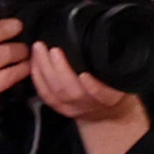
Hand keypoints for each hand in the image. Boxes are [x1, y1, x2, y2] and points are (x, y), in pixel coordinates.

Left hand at [34, 41, 151, 153]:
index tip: (85, 74)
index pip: (102, 95)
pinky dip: (37, 77)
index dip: (93, 87)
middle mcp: (90, 105)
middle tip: (52, 48)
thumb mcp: (120, 77)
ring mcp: (72, 108)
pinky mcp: (59, 108)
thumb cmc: (113, 88)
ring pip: (55, 92)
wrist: (107, 113)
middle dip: (60, 69)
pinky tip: (33, 61)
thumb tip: (109, 40)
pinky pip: (45, 94)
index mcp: (109, 98)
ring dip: (44, 69)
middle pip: (73, 92)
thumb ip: (113, 65)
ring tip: (39, 49)